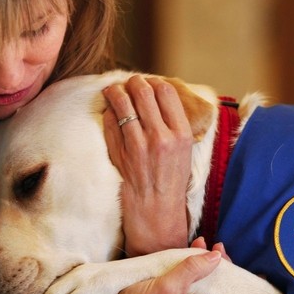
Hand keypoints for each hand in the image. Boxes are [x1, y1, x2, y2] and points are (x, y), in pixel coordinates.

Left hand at [103, 75, 191, 255]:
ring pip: (122, 103)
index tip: (148, 83)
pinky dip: (108, 112)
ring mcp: (138, 146)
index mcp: (181, 134)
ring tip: (113, 90)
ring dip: (116, 92)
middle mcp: (161, 137)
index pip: (166, 91)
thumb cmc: (172, 180)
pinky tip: (110, 111)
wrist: (156, 212)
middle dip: (133, 82)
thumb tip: (159, 94)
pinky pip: (110, 122)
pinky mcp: (120, 154)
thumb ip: (174, 123)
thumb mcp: (185, 150)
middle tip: (129, 83)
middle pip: (143, 91)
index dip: (154, 82)